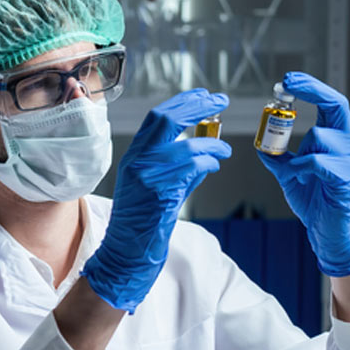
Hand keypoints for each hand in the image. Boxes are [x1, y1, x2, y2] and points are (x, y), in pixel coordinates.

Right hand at [82, 89, 230, 311]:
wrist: (126, 254)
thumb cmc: (142, 224)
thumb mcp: (155, 187)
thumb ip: (178, 167)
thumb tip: (207, 150)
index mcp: (133, 157)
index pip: (156, 118)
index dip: (183, 102)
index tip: (204, 95)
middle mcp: (136, 162)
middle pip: (166, 120)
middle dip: (197, 106)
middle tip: (220, 101)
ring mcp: (145, 177)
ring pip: (185, 146)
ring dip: (211, 145)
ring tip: (223, 150)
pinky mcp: (159, 193)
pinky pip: (191, 168)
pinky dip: (208, 162)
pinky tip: (214, 165)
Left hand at [256, 72, 349, 276]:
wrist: (328, 231)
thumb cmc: (314, 200)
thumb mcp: (288, 174)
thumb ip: (277, 157)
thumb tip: (260, 145)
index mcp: (332, 139)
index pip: (329, 103)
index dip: (311, 87)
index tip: (288, 79)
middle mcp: (344, 145)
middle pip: (338, 105)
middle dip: (313, 90)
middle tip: (287, 83)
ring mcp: (347, 161)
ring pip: (321, 137)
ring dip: (299, 147)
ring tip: (293, 169)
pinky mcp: (344, 179)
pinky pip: (319, 162)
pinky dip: (301, 167)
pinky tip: (297, 177)